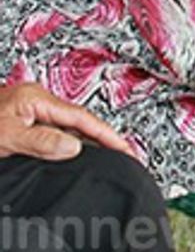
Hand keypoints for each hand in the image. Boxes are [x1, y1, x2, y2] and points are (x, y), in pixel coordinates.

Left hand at [0, 83, 132, 160]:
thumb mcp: (7, 137)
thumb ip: (42, 141)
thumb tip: (75, 147)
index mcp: (35, 97)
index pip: (81, 117)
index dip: (106, 134)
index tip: (125, 149)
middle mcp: (34, 100)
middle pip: (78, 119)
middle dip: (102, 136)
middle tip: (125, 152)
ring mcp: (28, 109)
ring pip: (67, 126)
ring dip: (86, 140)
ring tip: (108, 154)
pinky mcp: (21, 121)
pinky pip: (54, 131)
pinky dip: (68, 142)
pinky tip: (75, 151)